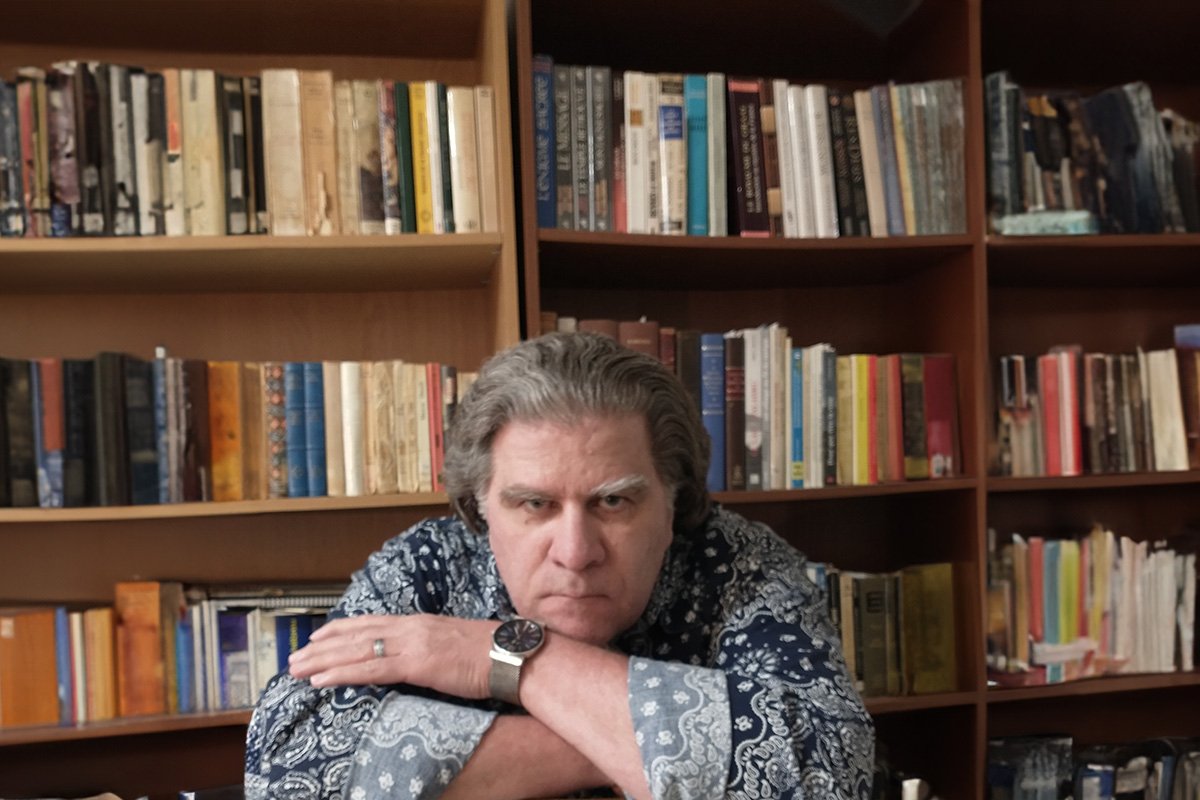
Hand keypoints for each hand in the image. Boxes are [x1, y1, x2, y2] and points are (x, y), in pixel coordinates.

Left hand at [288, 613, 495, 699]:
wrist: (511, 654)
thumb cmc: (490, 653)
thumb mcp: (453, 642)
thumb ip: (430, 645)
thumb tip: (416, 656)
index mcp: (420, 622)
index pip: (372, 622)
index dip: (341, 629)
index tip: (318, 635)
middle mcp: (411, 628)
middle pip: (356, 635)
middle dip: (322, 646)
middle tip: (295, 656)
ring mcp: (412, 644)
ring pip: (356, 651)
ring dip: (322, 660)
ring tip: (297, 669)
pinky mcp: (416, 664)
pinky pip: (371, 670)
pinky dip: (341, 674)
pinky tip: (321, 680)